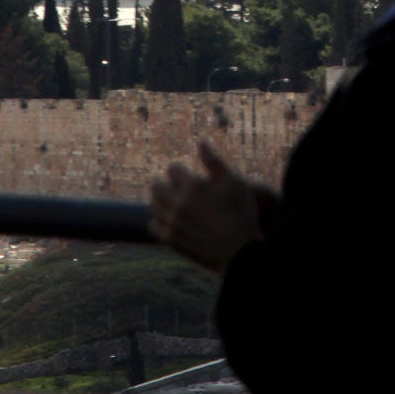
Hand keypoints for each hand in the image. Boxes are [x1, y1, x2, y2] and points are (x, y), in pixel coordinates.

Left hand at [149, 141, 269, 272]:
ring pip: (153, 205)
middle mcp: (178, 203)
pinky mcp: (171, 240)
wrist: (240, 252)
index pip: (171, 169)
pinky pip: (153, 226)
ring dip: (161, 202)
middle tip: (176, 188)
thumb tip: (201, 141)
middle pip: (156, 186)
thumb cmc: (241, 214)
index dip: (180, 171)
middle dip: (165, 184)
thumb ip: (214, 161)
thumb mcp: (234, 182)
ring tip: (173, 204)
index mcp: (192, 185)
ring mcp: (172, 222)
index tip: (188, 176)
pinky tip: (170, 220)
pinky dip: (158, 221)